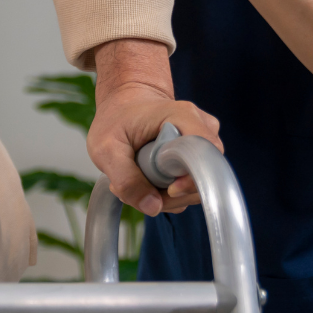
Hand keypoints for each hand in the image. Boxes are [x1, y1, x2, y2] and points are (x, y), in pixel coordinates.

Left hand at [86, 39, 221, 215]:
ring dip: (168, 195)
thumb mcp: (106, 149)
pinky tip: (149, 181)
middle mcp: (202, 128)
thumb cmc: (116, 119)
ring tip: (138, 181)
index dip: (190, 180)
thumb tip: (153, 208)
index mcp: (183, 116)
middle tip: (135, 187)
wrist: (126, 104)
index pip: (205, 156)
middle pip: (202, 177)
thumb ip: (126, 179)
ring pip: (197, 186)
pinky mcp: (199, 156)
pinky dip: (170, 191)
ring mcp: (203, 142)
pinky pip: (192, 185)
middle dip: (170, 194)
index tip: (167, 190)